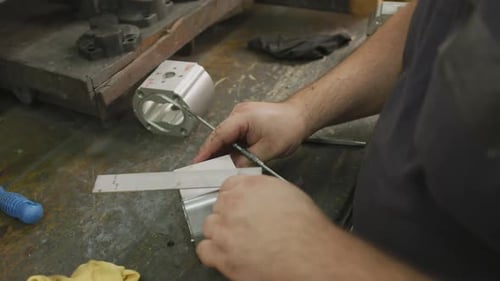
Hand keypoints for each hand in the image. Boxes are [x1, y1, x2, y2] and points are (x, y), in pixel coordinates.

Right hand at [193, 101, 309, 165]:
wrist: (301, 116)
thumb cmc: (288, 128)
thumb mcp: (267, 150)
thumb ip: (246, 161)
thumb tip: (231, 170)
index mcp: (241, 117)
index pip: (218, 135)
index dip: (206, 151)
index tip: (197, 163)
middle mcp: (238, 114)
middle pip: (219, 136)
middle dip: (211, 153)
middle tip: (202, 171)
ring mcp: (241, 116)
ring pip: (226, 136)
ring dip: (221, 151)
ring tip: (214, 168)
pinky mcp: (246, 121)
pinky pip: (233, 135)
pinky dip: (230, 147)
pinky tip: (228, 159)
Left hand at [196, 175, 337, 280]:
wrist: (308, 254)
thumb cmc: (305, 226)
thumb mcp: (286, 192)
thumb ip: (263, 190)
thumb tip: (255, 195)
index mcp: (248, 186)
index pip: (228, 186)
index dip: (234, 198)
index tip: (237, 206)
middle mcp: (232, 205)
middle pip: (218, 207)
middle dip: (228, 216)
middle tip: (242, 226)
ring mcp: (224, 230)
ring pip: (209, 227)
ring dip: (220, 233)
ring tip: (236, 241)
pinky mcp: (221, 255)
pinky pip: (204, 250)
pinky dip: (213, 253)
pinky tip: (226, 254)